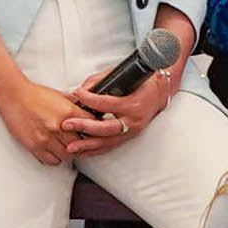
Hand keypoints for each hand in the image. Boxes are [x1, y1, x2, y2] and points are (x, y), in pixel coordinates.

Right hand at [0, 81, 83, 165]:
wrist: (14, 95)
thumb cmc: (35, 95)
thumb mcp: (60, 95)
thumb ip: (75, 105)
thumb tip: (88, 112)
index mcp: (68, 112)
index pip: (91, 127)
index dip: (93, 131)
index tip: (91, 133)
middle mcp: (59, 127)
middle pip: (81, 145)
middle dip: (81, 145)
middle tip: (79, 143)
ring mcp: (47, 138)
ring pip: (67, 156)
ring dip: (68, 153)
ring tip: (65, 148)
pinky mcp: (35, 146)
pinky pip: (51, 161)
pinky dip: (54, 158)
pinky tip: (54, 151)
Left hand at [62, 62, 178, 157]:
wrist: (161, 93)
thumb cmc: (143, 83)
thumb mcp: (122, 75)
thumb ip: (100, 81)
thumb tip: (81, 90)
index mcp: (133, 104)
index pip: (107, 103)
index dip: (89, 99)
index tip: (78, 94)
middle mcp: (133, 120)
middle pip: (106, 128)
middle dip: (84, 127)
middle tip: (67, 124)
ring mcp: (132, 131)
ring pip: (108, 142)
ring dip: (88, 145)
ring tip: (71, 147)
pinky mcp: (129, 136)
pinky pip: (111, 146)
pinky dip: (96, 150)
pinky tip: (84, 152)